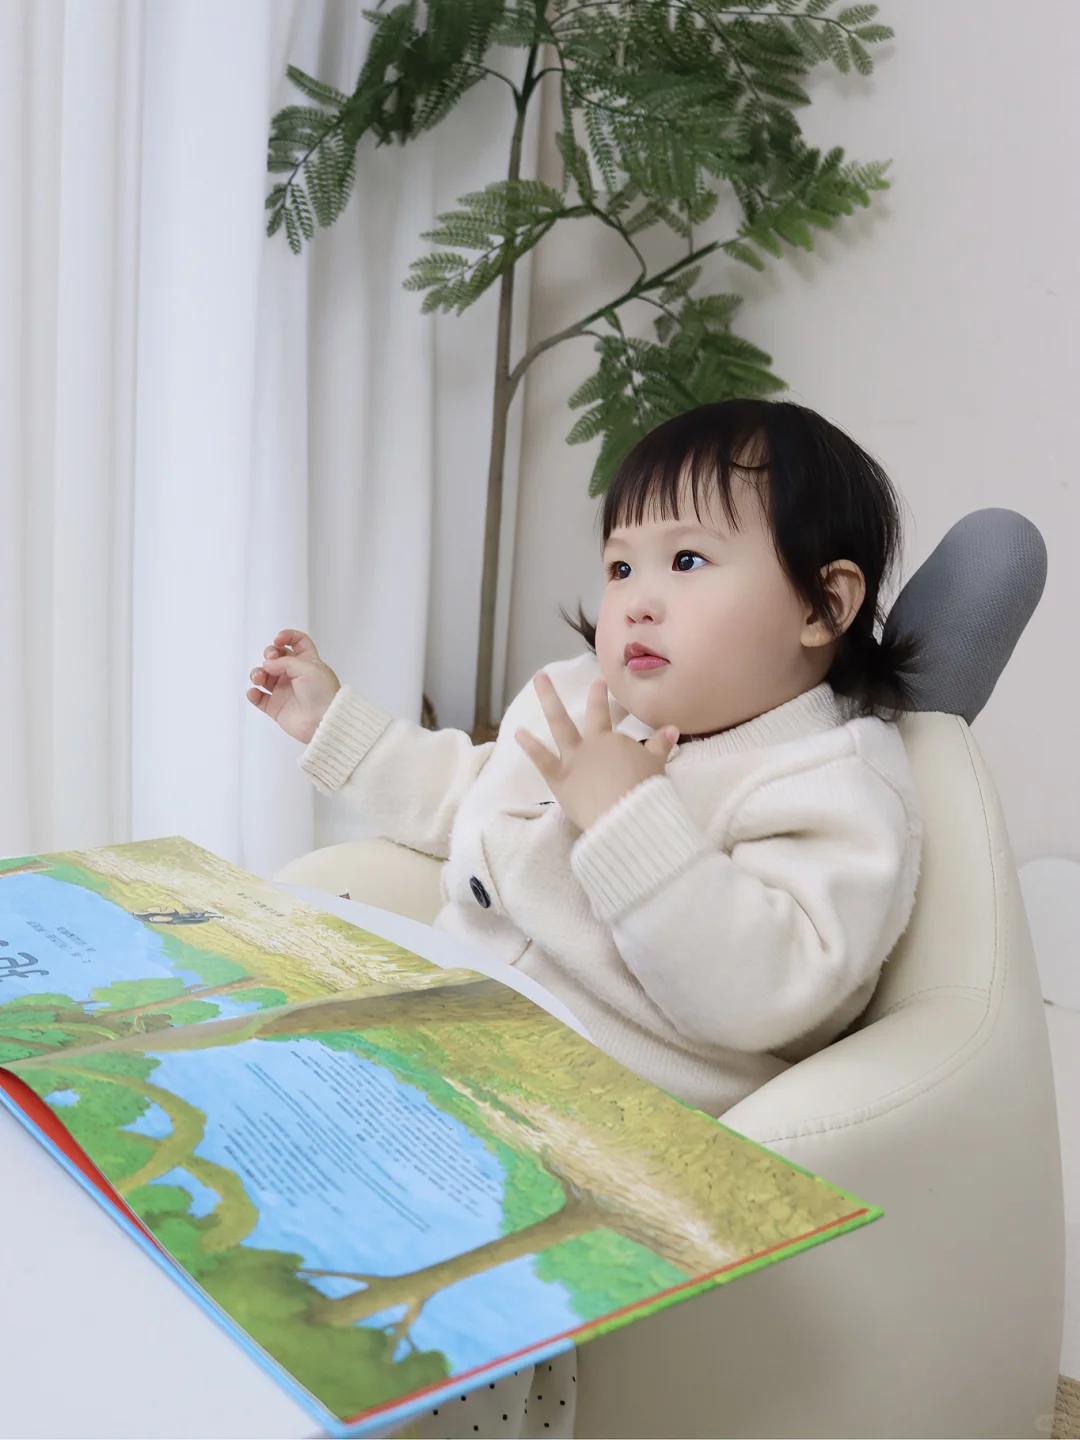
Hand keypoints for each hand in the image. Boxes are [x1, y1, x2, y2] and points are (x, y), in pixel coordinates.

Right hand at [247, 629, 340, 744]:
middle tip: (269, 660)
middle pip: (276, 657)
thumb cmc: (324, 694)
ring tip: (259, 678)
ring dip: (257, 673)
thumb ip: (285, 661)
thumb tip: (267, 664)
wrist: (324, 721)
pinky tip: (254, 692)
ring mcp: (285, 690)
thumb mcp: (308, 668)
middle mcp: (295, 675)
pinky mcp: (277, 707)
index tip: (278, 640)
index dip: (287, 637)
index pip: (298, 642)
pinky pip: (259, 698)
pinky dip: (253, 693)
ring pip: (264, 676)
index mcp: (308, 662)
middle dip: (268, 654)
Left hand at [515, 672, 677, 832]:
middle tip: (586, 678)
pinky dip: (530, 747)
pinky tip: (517, 732)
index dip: (603, 699)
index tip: (599, 682)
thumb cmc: (643, 789)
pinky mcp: (560, 780)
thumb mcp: (656, 765)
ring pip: (559, 726)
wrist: (626, 814)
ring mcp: (573, 759)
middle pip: (590, 714)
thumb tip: (672, 728)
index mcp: (614, 741)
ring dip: (549, 700)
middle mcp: (592, 744)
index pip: (609, 717)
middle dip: (589, 695)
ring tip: (538, 679)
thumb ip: (661, 745)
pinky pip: (542, 760)